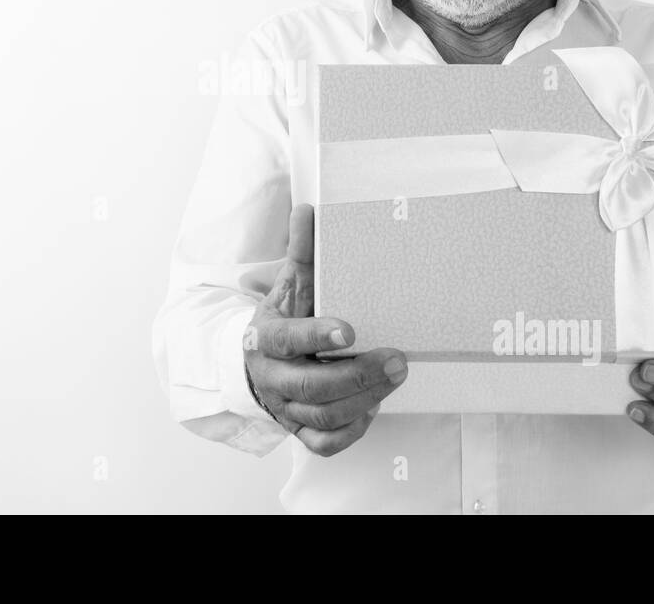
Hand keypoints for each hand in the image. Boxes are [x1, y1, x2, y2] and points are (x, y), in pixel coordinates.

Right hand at [244, 204, 408, 455]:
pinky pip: (324, 443)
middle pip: (311, 386)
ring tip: (396, 374)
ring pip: (322, 415)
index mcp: (266, 338)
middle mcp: (272, 378)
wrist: (256, 364)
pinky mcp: (298, 431)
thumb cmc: (284, 320)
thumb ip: (302, 252)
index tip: (351, 329)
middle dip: (357, 375)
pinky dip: (350, 430)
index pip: (287, 340)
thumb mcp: (290, 285)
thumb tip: (308, 210)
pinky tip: (371, 408)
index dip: (317, 335)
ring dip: (364, 398)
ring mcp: (285, 408)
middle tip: (397, 359)